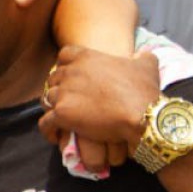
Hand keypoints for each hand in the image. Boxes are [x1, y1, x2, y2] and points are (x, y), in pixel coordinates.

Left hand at [38, 46, 162, 173]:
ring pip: (47, 99)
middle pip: (53, 78)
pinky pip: (45, 123)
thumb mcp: (147, 65)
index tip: (71, 76)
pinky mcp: (62, 114)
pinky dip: (48, 131)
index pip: (64, 55)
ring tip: (61, 120)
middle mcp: (71, 71)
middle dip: (58, 89)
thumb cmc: (144, 90)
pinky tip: (56, 137)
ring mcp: (64, 93)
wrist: (142, 114)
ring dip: (52, 109)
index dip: (65, 65)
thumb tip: (144, 55)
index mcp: (86, 57)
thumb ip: (142, 57)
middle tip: (67, 102)